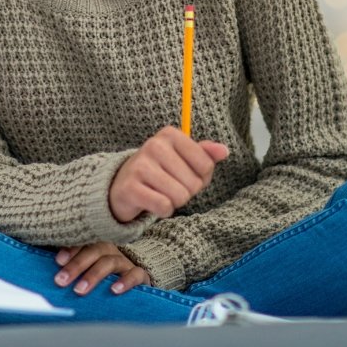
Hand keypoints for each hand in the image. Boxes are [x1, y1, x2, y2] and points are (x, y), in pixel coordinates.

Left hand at [54, 242, 148, 295]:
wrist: (133, 284)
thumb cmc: (102, 278)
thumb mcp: (86, 271)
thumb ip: (70, 271)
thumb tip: (49, 277)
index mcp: (95, 246)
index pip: (83, 242)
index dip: (70, 250)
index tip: (57, 261)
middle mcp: (110, 251)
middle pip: (93, 251)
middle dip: (76, 265)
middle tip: (61, 280)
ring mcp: (125, 262)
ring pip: (109, 262)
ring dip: (93, 275)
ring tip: (79, 290)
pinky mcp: (140, 275)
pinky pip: (135, 274)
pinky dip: (125, 281)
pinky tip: (114, 290)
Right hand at [109, 126, 228, 221]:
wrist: (122, 186)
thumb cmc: (161, 172)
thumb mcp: (184, 159)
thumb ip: (206, 154)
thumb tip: (224, 151)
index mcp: (170, 135)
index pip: (206, 165)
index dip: (200, 177)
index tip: (184, 174)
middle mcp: (154, 145)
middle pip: (194, 183)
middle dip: (186, 191)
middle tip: (169, 186)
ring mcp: (140, 166)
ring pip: (180, 196)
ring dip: (174, 202)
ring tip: (160, 193)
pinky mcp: (130, 187)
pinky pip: (164, 206)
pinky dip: (163, 211)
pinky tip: (152, 202)